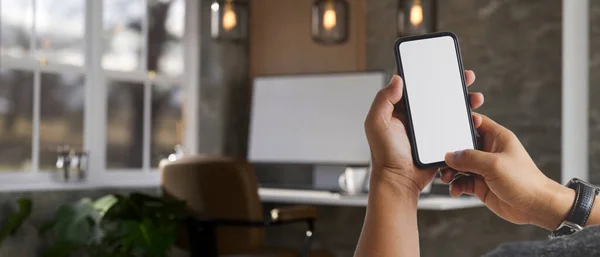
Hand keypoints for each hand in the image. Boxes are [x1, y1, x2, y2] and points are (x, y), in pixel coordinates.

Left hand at [365, 70, 483, 195]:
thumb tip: (398, 79)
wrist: (400, 181)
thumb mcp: (376, 124)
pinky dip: (466, 121)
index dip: (427, 72)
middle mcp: (415, 116)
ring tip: (475, 97)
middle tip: (467, 77)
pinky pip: (455, 126)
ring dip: (464, 101)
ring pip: (449, 108)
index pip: (415, 84)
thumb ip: (383, 100)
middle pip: (437, 93)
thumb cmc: (385, 155)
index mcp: (399, 109)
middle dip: (453, 83)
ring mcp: (429, 128)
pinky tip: (474, 117)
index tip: (441, 64)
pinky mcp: (440, 140)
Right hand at [441, 115, 573, 229]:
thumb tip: (450, 156)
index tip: (446, 127)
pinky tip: (455, 190)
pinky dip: (456, 185)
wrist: (535, 207)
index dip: (462, 123)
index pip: (476, 123)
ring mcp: (484, 168)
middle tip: (442, 161)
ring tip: (447, 178)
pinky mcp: (481, 184)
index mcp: (497, 138)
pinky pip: (462, 181)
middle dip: (450, 153)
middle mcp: (489, 151)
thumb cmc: (525, 182)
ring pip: (459, 165)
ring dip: (450, 171)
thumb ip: (469, 158)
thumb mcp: (494, 164)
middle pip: (462, 146)